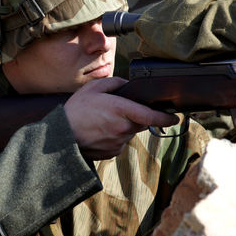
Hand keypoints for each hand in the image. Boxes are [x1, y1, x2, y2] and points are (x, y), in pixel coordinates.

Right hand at [64, 77, 179, 160]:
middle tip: (115, 112)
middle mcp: (123, 128)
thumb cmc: (76, 110)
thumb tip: (128, 85)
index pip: (151, 116)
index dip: (165, 117)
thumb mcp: (93, 88)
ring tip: (101, 122)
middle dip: (134, 117)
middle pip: (140, 123)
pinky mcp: (112, 152)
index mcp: (121, 110)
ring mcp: (118, 142)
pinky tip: (99, 132)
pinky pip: (120, 142)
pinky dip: (114, 137)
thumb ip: (115, 83)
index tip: (174, 117)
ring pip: (129, 133)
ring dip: (122, 127)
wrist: (61, 136)